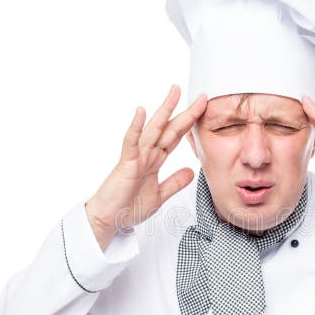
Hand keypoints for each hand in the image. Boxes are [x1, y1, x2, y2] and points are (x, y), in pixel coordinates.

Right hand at [85, 85, 206, 249]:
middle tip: (201, 96)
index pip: (176, 137)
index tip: (204, 110)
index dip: (191, 124)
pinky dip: (135, 128)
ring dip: (164, 111)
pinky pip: (131, 143)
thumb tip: (191, 172)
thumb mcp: (160, 195)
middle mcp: (147, 154)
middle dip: (185, 111)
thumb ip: (175, 182)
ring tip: (174, 93)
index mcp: (155, 160)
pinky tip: (141, 112)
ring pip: (153, 129)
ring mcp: (137, 157)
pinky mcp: (126, 163)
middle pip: (169, 128)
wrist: (109, 220)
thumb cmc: (128, 206)